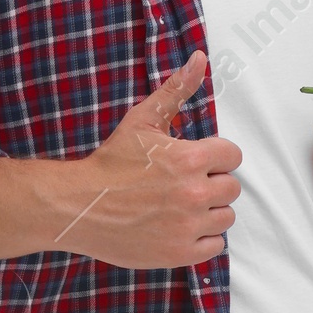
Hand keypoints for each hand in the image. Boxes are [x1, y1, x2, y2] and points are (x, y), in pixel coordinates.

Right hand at [60, 51, 241, 270]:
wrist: (79, 207)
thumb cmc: (111, 163)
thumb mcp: (143, 120)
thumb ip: (176, 90)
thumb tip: (200, 58)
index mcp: (190, 159)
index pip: (232, 156)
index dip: (214, 157)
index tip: (194, 162)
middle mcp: (194, 194)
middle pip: (231, 188)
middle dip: (212, 183)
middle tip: (183, 185)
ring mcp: (188, 227)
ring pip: (225, 217)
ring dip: (209, 212)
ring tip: (181, 207)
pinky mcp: (181, 253)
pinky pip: (215, 246)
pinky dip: (202, 239)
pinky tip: (179, 227)